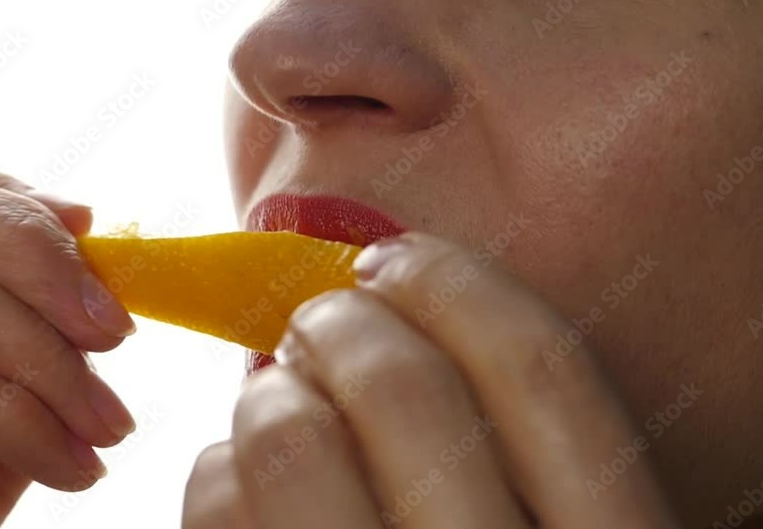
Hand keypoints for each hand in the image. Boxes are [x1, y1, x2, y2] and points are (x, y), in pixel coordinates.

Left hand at [183, 232, 681, 527]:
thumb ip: (514, 447)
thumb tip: (396, 309)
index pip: (544, 371)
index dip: (460, 285)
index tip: (399, 258)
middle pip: (401, 386)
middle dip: (339, 323)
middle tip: (320, 324)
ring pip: (290, 434)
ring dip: (270, 393)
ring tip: (279, 405)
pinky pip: (219, 503)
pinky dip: (218, 469)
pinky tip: (244, 487)